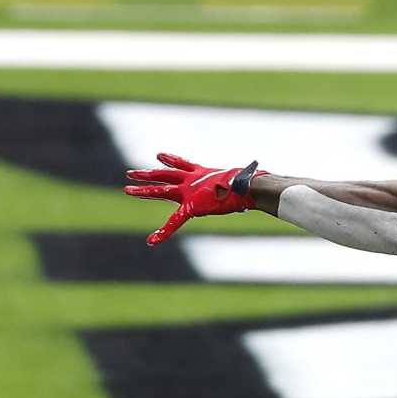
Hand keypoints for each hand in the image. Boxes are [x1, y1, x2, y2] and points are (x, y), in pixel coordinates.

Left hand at [122, 155, 260, 244]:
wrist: (248, 186)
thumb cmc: (251, 183)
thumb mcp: (246, 179)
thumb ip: (249, 181)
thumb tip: (270, 184)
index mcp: (203, 174)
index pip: (182, 164)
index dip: (170, 159)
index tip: (159, 156)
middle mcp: (192, 180)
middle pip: (164, 175)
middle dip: (147, 175)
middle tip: (131, 173)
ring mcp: (189, 191)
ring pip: (161, 190)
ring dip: (143, 190)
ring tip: (127, 190)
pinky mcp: (191, 205)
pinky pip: (174, 222)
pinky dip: (163, 233)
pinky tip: (152, 241)